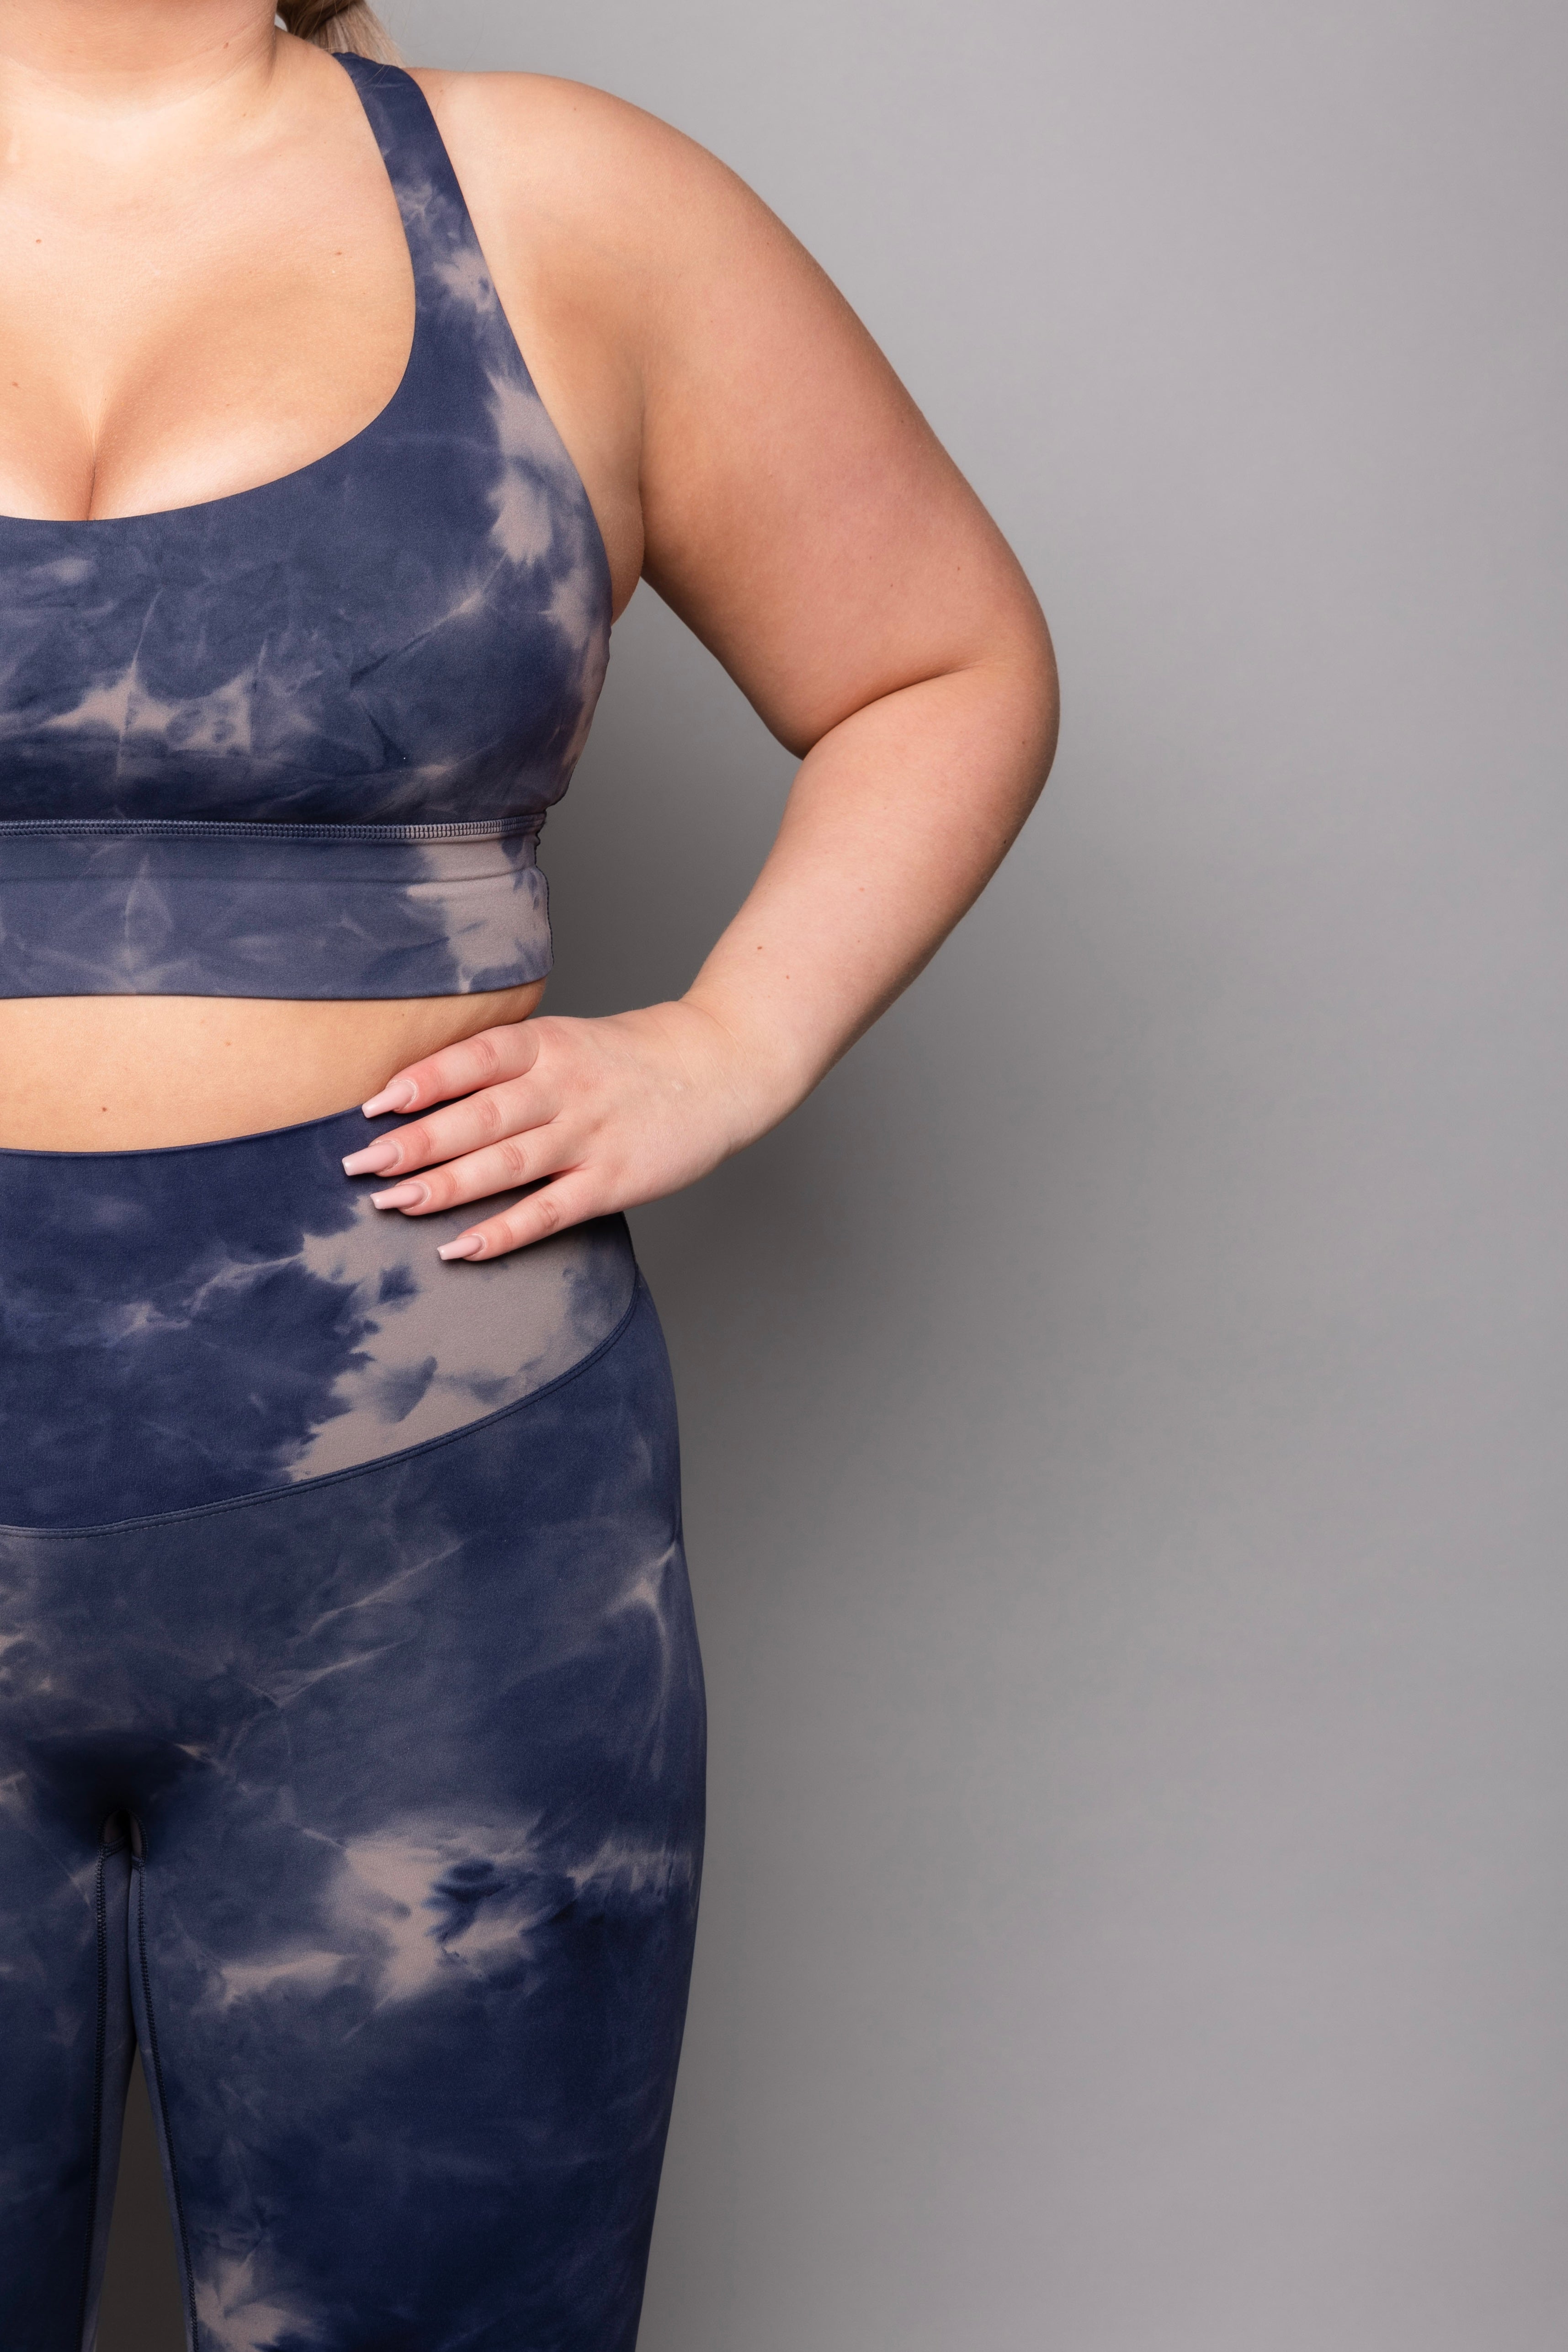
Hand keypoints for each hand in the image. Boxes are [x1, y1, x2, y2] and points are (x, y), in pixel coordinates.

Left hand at [340, 1000, 771, 1258]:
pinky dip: (504, 1232)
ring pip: (507, 1165)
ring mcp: (591, 1136)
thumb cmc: (633, 1058)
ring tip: (391, 1204)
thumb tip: (424, 1093)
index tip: (372, 1105)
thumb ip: (508, 1063)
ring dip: (445, 1186)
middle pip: (480, 1117)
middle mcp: (566, 1087)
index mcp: (550, 1044)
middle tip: (357, 1167)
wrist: (723, 1068)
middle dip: (414, 1144)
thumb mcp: (570, 1039)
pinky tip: (460, 1248)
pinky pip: (550, 1211)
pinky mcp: (614, 1181)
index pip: (476, 1059)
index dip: (423, 1081)